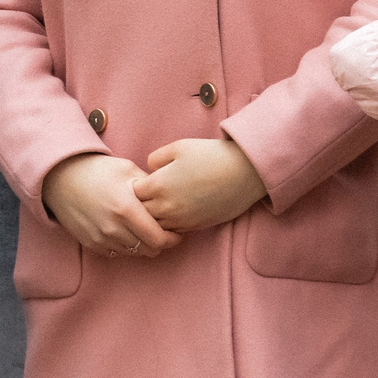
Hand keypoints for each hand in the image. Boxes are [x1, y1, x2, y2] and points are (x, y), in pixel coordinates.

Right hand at [42, 153, 179, 257]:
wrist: (61, 177)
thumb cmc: (97, 170)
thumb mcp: (128, 170)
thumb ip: (152, 187)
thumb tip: (172, 198)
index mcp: (126, 209)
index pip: (160, 239)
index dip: (173, 238)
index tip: (177, 231)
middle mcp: (113, 228)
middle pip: (150, 250)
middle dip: (161, 242)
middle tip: (164, 231)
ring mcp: (101, 238)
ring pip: (134, 253)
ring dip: (143, 244)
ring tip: (144, 229)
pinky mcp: (91, 244)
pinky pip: (117, 253)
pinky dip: (126, 246)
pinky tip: (126, 230)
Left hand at [134, 138, 268, 232]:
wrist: (245, 173)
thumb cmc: (211, 155)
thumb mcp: (179, 147)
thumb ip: (156, 158)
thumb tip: (149, 169)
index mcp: (159, 185)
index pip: (133, 193)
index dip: (136, 186)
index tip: (143, 180)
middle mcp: (167, 207)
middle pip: (141, 213)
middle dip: (142, 204)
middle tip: (150, 193)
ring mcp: (181, 220)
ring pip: (156, 226)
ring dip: (155, 217)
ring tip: (164, 203)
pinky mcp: (196, 227)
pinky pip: (174, 231)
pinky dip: (171, 224)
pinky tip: (178, 210)